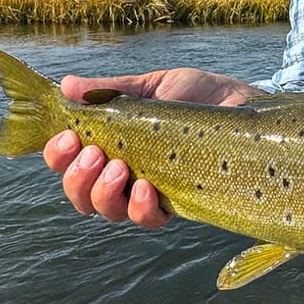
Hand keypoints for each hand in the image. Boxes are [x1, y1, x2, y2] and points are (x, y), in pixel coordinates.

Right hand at [42, 67, 262, 225]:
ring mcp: (152, 192)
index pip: (71, 163)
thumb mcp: (151, 86)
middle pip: (83, 196)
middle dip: (77, 178)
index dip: (59, 157)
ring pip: (111, 211)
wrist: (245, 103)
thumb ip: (111, 90)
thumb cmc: (198, 95)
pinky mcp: (181, 203)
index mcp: (113, 145)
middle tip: (93, 153)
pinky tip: (147, 186)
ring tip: (118, 167)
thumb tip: (67, 85)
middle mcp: (126, 175)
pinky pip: (150, 219)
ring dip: (104, 193)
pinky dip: (142, 206)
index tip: (67, 136)